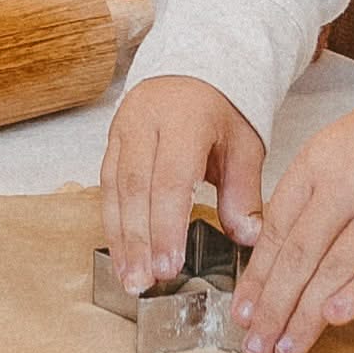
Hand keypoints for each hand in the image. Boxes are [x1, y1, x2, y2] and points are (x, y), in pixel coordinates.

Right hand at [101, 73, 266, 292]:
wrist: (193, 71)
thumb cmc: (220, 111)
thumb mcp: (244, 144)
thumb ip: (244, 192)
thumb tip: (247, 237)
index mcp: (184, 120)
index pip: (170, 179)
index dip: (167, 226)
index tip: (170, 266)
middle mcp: (145, 122)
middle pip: (135, 187)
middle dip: (139, 240)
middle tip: (145, 282)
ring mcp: (123, 129)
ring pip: (114, 189)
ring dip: (120, 237)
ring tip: (130, 277)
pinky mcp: (111, 140)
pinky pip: (106, 185)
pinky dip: (112, 223)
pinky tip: (122, 253)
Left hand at [229, 92, 353, 352]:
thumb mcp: (324, 156)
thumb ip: (297, 205)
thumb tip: (266, 267)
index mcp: (315, 168)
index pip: (276, 231)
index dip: (257, 278)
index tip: (242, 315)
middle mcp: (347, 187)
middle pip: (301, 256)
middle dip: (275, 308)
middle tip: (257, 348)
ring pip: (338, 268)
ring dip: (309, 315)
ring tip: (288, 349)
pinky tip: (335, 320)